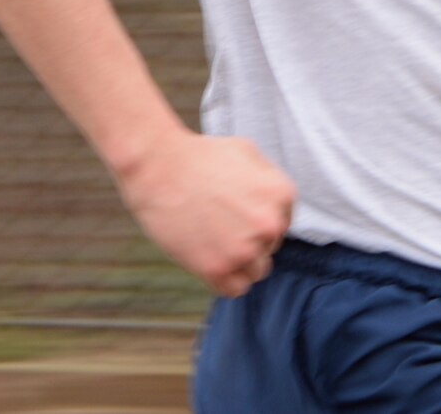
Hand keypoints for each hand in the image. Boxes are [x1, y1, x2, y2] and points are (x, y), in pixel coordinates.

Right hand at [115, 131, 295, 297]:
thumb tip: (275, 205)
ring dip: (240, 262)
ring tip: (215, 243)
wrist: (158, 167)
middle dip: (250, 239)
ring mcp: (243, 250)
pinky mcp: (215, 269)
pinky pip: (235, 289)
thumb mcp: (248, 153)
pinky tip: (211, 262)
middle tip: (220, 225)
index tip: (235, 213)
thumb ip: (269, 180)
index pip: (282, 222)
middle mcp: (269, 225)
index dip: (258, 219)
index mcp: (282, 195)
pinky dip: (227, 280)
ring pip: (256, 271)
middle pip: (270, 246)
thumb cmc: (200, 156)